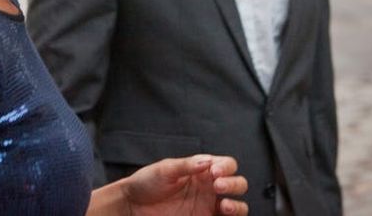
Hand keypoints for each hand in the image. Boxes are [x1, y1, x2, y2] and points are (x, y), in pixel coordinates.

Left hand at [121, 154, 247, 215]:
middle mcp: (209, 188)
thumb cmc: (147, 182)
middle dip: (234, 184)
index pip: (227, 165)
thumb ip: (187, 165)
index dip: (226, 167)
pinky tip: (223, 214)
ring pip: (238, 206)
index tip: (215, 172)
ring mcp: (208, 206)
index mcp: (202, 170)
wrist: (133, 206)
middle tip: (217, 186)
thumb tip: (207, 162)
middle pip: (238, 184)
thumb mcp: (165, 169)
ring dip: (238, 205)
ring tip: (225, 206)